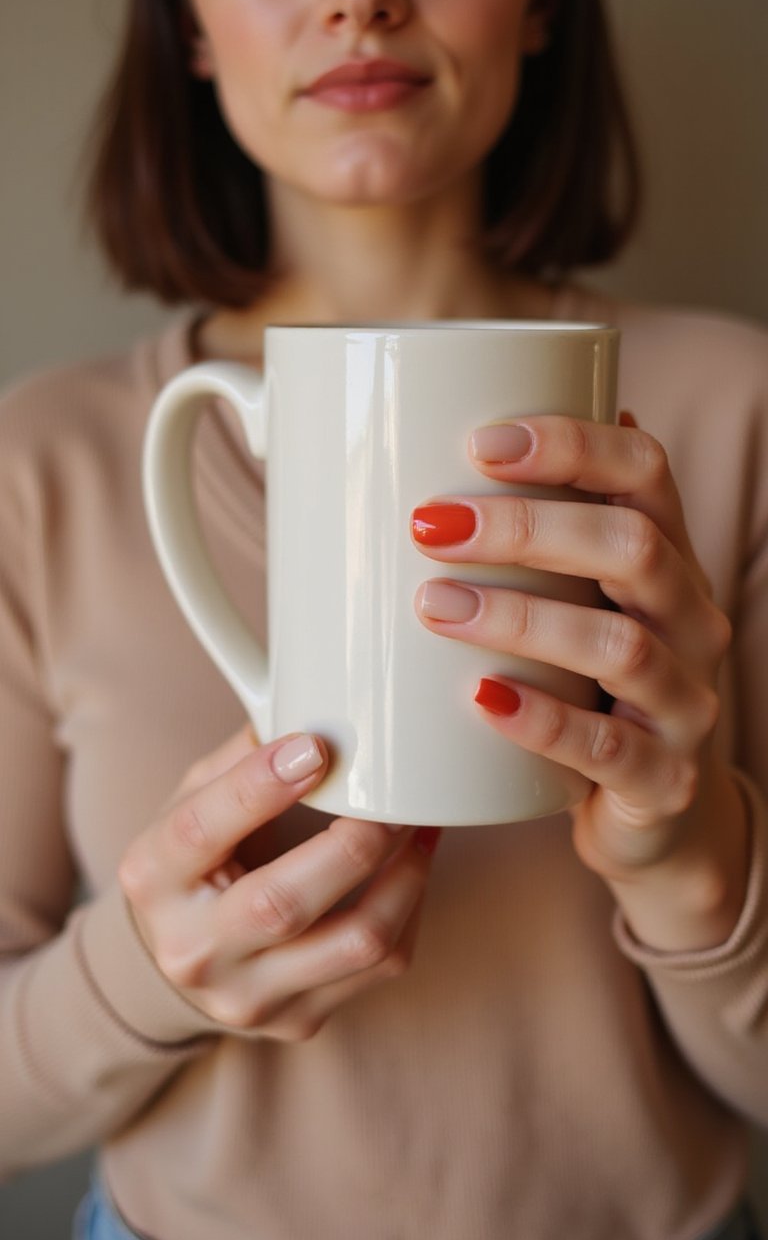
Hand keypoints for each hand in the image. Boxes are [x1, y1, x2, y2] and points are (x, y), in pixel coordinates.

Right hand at [119, 725, 439, 1039]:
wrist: (177, 960)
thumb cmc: (197, 859)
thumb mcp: (193, 798)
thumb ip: (244, 755)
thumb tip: (314, 700)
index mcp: (153, 878)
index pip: (200, 831)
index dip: (259, 786)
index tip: (317, 744)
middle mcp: (193, 949)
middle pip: (282, 904)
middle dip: (354, 842)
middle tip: (392, 797)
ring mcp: (247, 997)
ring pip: (354, 943)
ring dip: (404, 878)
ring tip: (418, 828)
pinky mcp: (297, 1021)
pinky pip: (380, 967)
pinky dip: (410, 910)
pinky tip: (411, 869)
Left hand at [411, 414, 746, 947]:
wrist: (658, 809)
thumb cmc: (596, 684)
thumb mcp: (584, 602)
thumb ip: (545, 532)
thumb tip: (473, 430)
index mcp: (669, 558)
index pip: (645, 472)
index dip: (571, 444)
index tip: (478, 441)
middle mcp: (691, 620)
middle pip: (632, 547)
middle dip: (527, 527)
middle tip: (430, 525)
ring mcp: (685, 702)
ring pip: (619, 646)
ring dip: (519, 619)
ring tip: (433, 605)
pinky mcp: (662, 779)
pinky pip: (608, 748)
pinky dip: (541, 722)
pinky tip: (482, 700)